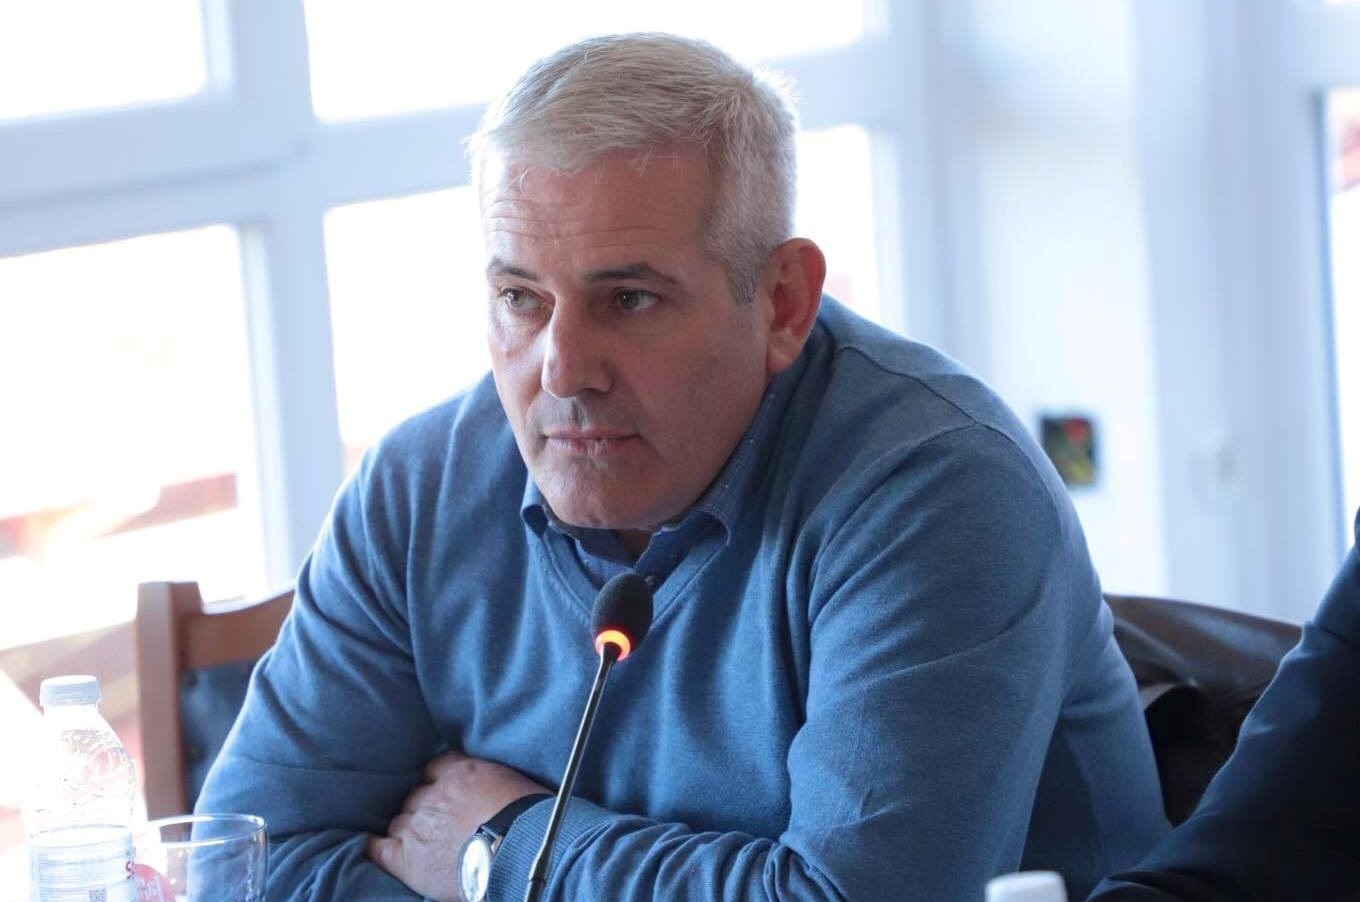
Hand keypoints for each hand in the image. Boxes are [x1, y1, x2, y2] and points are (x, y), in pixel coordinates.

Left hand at [366, 750, 549, 901]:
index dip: (437, 783)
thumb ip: (492, 783)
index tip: (442, 792)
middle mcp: (435, 795)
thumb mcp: (514, 786)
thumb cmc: (528, 822)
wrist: (518, 852)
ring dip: (408, 830)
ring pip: (400, 822)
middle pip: (416, 797)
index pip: (436, 769)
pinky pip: (379, 849)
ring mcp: (418, 826)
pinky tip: (374, 847)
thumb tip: (495, 791)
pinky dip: (375, 848)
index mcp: (461, 773)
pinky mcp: (407, 857)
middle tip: (437, 825)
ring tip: (420, 843)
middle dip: (424, 809)